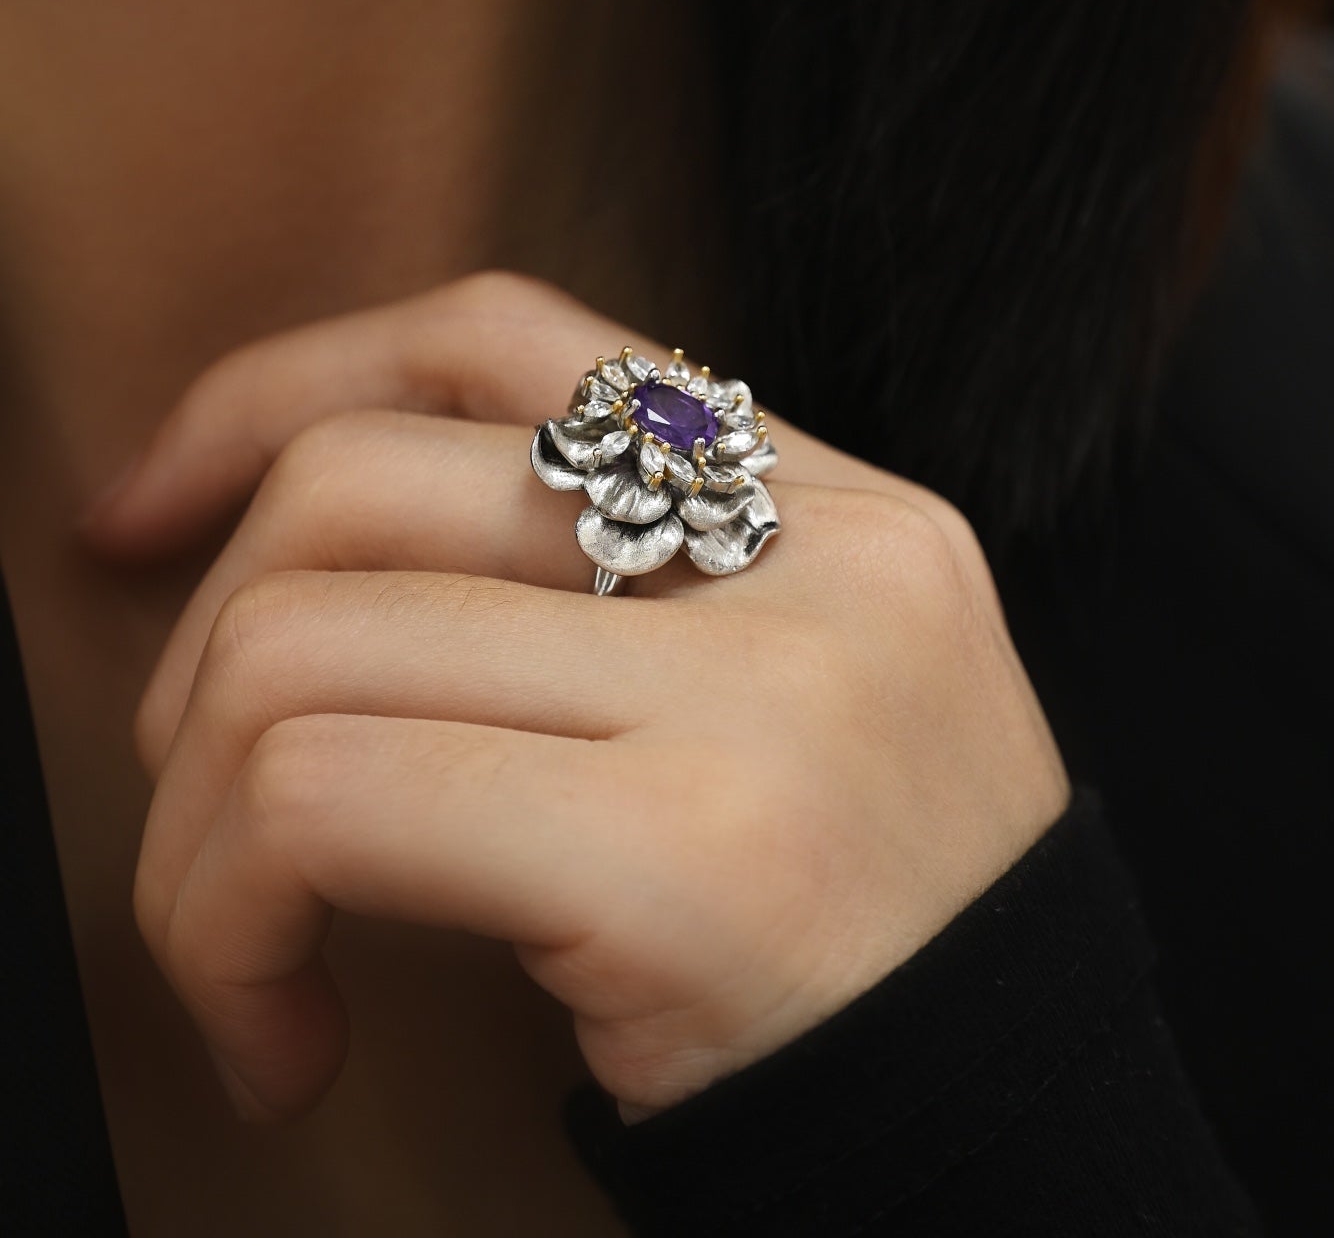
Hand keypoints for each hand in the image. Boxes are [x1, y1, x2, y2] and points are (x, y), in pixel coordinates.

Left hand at [83, 271, 1071, 1125]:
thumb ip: (619, 586)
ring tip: (247, 954)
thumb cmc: (861, 944)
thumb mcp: (794, 696)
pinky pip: (325, 803)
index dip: (280, 391)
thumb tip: (292, 546)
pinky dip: (231, 925)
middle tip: (210, 815)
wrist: (1029, 1162)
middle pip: (360, 483)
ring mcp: (762, 694)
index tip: (148, 512)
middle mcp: (816, 560)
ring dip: (196, 831)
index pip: (503, 334)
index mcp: (840, 501)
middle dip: (199, 654)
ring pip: (301, 646)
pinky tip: (287, 1035)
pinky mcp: (689, 853)